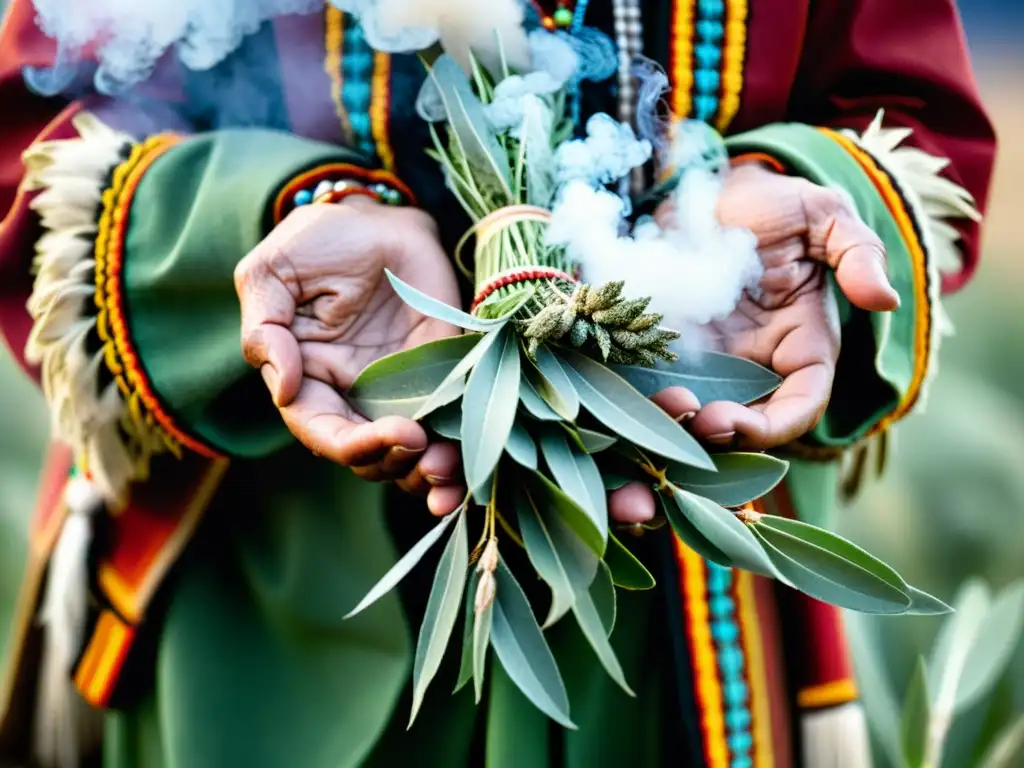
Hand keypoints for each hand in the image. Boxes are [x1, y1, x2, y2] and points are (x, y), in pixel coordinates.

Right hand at [236, 197, 466, 511]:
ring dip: (428, 474)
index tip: (393, 434)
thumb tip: (284, 388)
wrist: (383, 219)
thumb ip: (264, 329)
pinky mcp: (444, 380)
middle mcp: (354, 399)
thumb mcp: (273, 273)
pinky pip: (450, 428)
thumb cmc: (321, 243)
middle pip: (369, 458)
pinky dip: (460, 453)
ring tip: (448, 470)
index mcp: (309, 382)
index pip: (322, 432)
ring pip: (409, 458)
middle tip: (420, 444)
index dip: (353, 446)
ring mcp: (401, 394)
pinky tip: (467, 463)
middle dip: (394, 463)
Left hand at [656, 161, 899, 449]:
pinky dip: (641, 397)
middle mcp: (755, 363)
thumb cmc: (773, 205)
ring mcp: (708, 361)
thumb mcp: (822, 215)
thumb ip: (856, 253)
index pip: (801, 403)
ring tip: (656, 405)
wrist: (708, 189)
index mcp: (801, 344)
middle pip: (745, 422)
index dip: (775, 426)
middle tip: (686, 417)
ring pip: (695, 412)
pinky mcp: (663, 350)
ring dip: (676, 422)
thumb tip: (884, 299)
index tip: (739, 422)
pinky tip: (622, 391)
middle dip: (718, 433)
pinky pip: (653, 386)